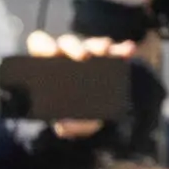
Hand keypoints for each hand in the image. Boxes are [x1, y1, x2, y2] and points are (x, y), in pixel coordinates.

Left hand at [16, 29, 140, 138]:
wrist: (97, 118)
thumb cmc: (74, 116)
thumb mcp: (68, 123)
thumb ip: (64, 125)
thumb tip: (64, 125)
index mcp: (49, 67)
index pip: (40, 44)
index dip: (44, 44)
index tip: (52, 52)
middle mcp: (69, 56)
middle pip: (68, 43)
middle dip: (74, 46)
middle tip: (82, 57)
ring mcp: (91, 54)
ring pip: (92, 44)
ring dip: (99, 45)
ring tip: (105, 50)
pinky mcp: (111, 57)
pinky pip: (117, 50)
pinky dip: (122, 50)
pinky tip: (128, 50)